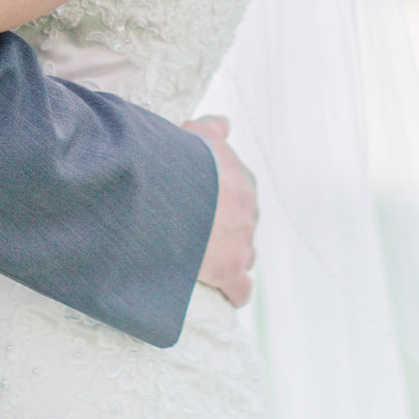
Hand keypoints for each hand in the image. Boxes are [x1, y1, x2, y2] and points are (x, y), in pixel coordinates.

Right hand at [186, 115, 255, 307]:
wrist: (170, 190)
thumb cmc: (179, 160)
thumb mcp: (196, 134)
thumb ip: (212, 128)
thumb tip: (224, 125)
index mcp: (241, 179)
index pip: (239, 194)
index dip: (219, 201)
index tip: (200, 205)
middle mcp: (248, 209)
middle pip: (242, 225)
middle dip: (226, 231)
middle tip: (196, 232)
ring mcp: (243, 241)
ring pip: (244, 255)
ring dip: (229, 259)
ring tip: (203, 261)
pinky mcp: (231, 269)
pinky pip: (241, 288)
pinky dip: (234, 291)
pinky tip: (224, 293)